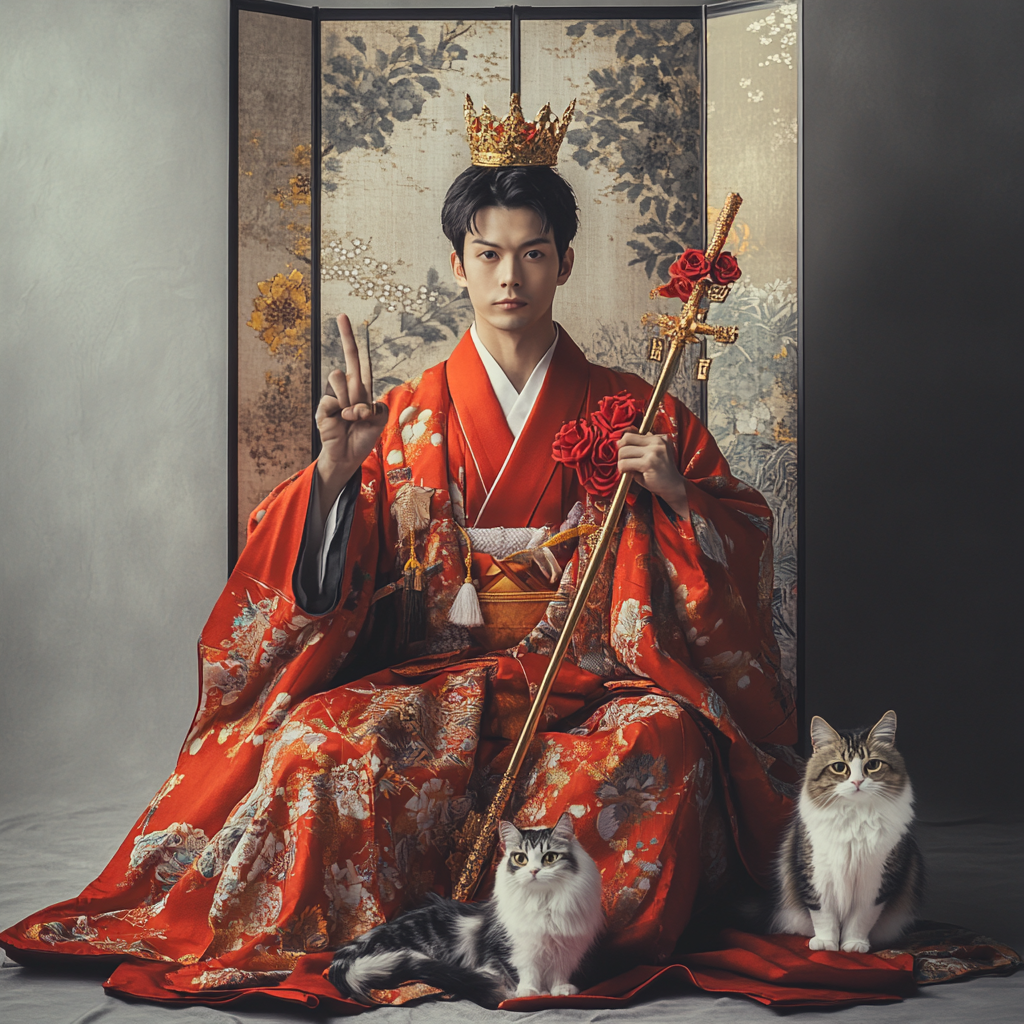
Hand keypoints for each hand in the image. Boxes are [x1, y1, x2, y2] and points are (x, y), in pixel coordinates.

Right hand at [315, 315, 387, 515]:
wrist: (348, 457)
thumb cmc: (363, 438)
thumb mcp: (379, 421)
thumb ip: (375, 407)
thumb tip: (357, 402)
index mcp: (363, 389)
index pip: (361, 363)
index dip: (355, 342)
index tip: (349, 320)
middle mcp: (348, 388)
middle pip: (349, 358)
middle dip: (346, 336)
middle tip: (342, 317)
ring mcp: (334, 396)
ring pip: (340, 377)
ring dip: (350, 398)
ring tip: (352, 416)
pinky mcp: (323, 406)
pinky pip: (334, 399)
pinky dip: (342, 411)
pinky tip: (342, 422)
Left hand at [616, 432, 688, 516]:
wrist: (674, 486)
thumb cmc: (662, 473)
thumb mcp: (655, 455)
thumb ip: (644, 446)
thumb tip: (624, 439)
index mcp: (660, 438)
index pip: (632, 434)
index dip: (624, 444)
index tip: (624, 453)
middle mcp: (657, 442)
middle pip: (626, 439)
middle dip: (620, 451)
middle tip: (623, 461)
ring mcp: (653, 452)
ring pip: (624, 451)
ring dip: (621, 461)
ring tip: (626, 468)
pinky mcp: (648, 463)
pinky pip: (625, 463)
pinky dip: (622, 469)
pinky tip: (626, 472)